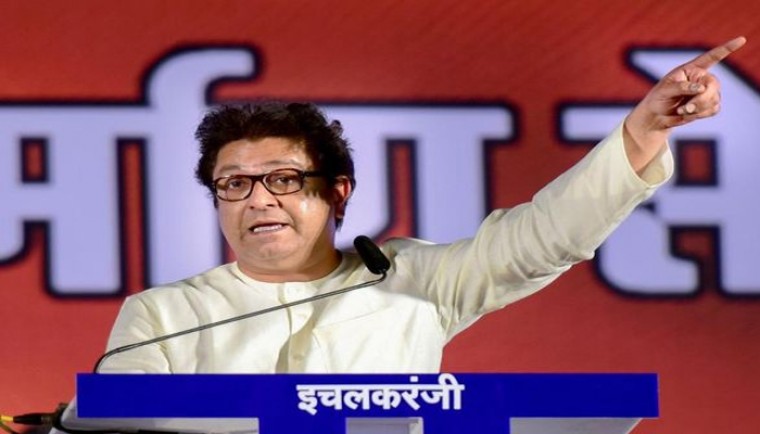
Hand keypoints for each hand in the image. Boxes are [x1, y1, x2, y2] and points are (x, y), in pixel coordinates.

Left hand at [623, 36, 746, 173]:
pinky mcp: (709, 105)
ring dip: (698, 108)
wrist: (657, 117)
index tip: (741, 40)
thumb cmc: (658, 99)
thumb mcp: (664, 91)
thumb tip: (701, 88)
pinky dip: (701, 114)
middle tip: (686, 108)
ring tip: (682, 110)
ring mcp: (707, 92)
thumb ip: (681, 87)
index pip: (711, 57)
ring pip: (714, 99)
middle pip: (713, 85)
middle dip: (701, 99)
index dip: (727, 48)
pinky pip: (713, 109)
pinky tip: (689, 114)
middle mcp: (702, 78)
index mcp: (691, 69)